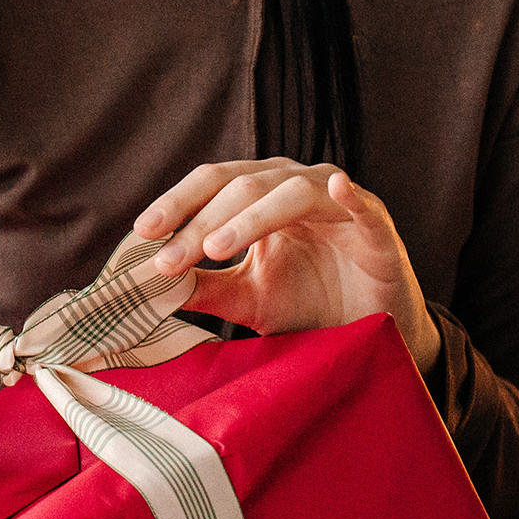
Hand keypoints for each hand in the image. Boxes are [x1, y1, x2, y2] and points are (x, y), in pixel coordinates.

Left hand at [133, 159, 440, 373]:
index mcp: (264, 194)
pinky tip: (335, 187)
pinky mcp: (376, 226)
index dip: (177, 202)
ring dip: (248, 217)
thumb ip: (205, 286)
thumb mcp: (248, 297)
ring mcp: (338, 203)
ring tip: (213, 249)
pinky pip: (361, 203)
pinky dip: (348, 194)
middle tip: (168, 257)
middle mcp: (297, 186)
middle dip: (200, 219)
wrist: (370, 334)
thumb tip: (148, 282)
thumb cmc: (310, 304)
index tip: (142, 233)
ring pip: (289, 191)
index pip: (213, 184)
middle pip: (242, 184)